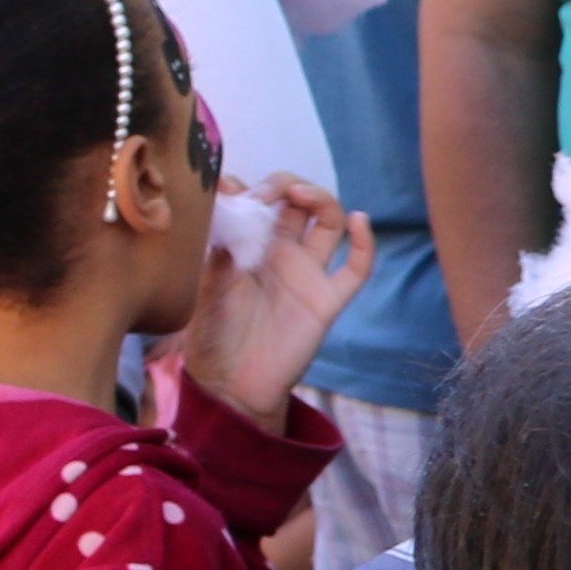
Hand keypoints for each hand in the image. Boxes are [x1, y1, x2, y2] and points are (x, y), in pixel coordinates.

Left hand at [172, 173, 374, 432]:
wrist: (228, 383)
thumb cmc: (210, 333)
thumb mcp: (205, 277)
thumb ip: (219, 237)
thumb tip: (224, 188)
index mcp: (248, 246)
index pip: (259, 201)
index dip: (251, 188)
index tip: (232, 191)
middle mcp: (281, 254)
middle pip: (297, 203)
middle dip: (285, 186)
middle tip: (266, 194)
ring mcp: (308, 274)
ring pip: (329, 224)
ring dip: (321, 200)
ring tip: (303, 195)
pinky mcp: (328, 299)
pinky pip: (356, 269)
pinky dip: (365, 243)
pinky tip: (359, 220)